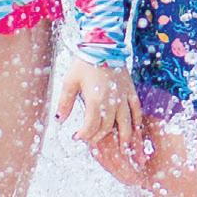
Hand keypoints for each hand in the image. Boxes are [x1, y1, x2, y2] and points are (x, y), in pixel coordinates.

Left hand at [68, 61, 154, 183]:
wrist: (103, 44)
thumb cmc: (84, 62)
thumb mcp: (69, 81)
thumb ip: (65, 103)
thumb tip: (59, 121)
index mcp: (95, 100)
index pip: (91, 126)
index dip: (84, 135)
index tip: (77, 138)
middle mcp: (112, 102)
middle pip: (108, 128)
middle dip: (99, 138)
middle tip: (92, 141)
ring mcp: (124, 97)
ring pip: (126, 124)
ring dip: (125, 139)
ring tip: (125, 151)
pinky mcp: (131, 91)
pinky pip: (137, 111)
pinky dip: (137, 123)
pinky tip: (137, 132)